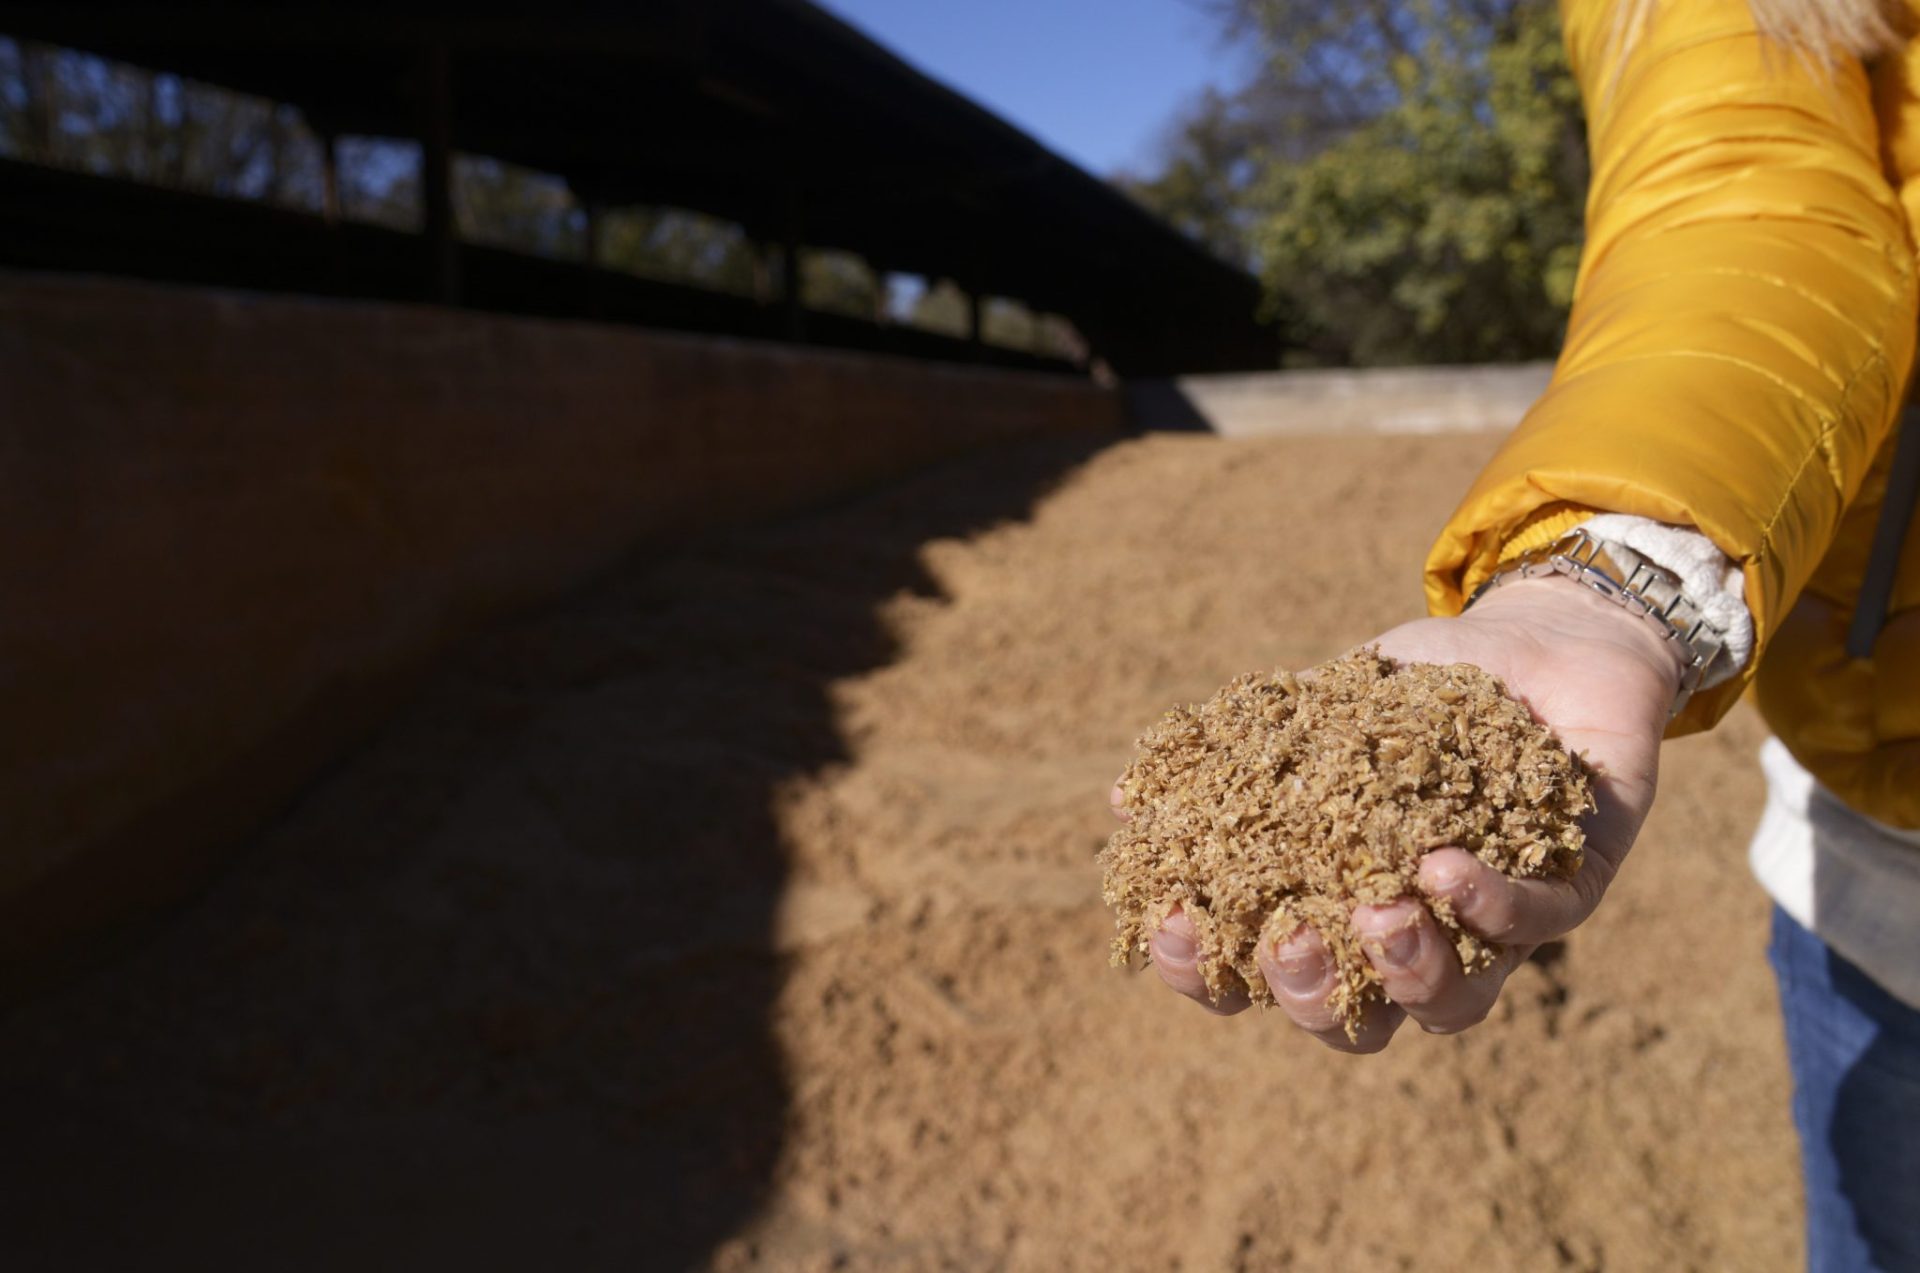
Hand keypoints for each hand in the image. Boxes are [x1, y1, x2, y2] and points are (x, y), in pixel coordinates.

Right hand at [1112, 575, 1685, 1051]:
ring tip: (1378, 911)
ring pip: (1451, 1007)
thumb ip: (1239, 755)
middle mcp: (1411, 937)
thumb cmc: (1415, 688)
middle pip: (1352, 1024)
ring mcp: (1495, 927)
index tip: (1176, 918)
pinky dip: (1486, 903)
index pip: (1254, 977)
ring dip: (1406, 973)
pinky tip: (1444, 861)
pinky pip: (1537, 925)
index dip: (1206, 971)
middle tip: (1288, 936)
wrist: (1536, 636)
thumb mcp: (1317, 708)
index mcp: (1332, 905)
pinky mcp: (1573, 886)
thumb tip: (1129, 799)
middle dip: (1309, 993)